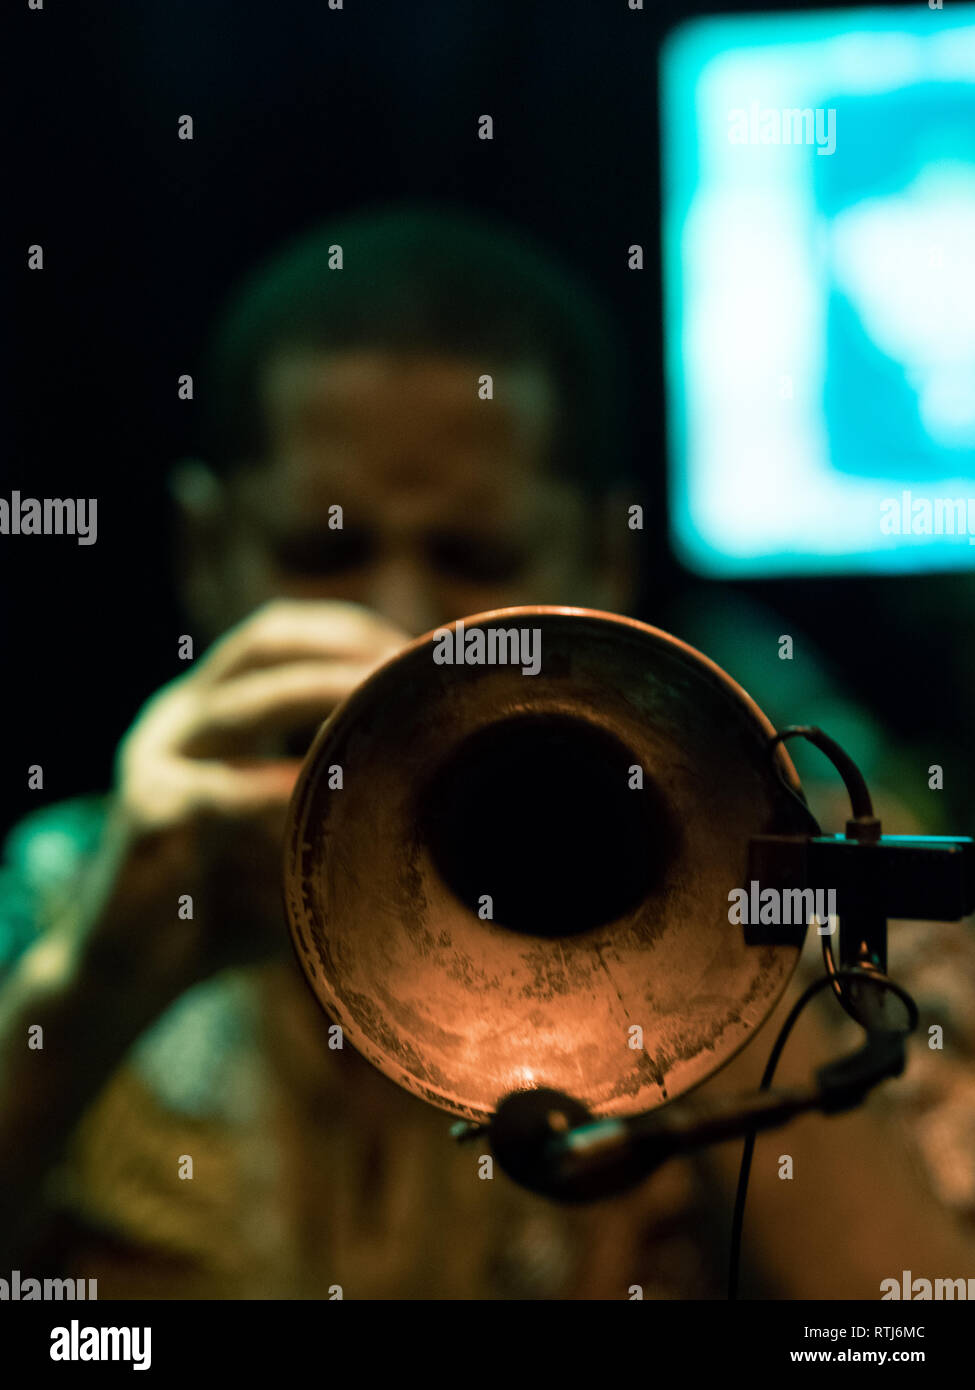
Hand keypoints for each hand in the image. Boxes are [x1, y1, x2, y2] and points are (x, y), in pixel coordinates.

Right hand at [73, 600, 410, 1006]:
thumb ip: (332, 791)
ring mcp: (155, 761)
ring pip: (247, 710)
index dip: (345, 630)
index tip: (412, 651)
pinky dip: (289, 792)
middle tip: (411, 674)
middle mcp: (175, 720)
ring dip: (326, 702)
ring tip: (389, 714)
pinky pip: (229, 795)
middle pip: (262, 647)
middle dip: (346, 653)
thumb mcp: (282, 830)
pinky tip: (340, 798)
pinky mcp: (149, 817)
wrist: (126, 975)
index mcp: (203, 709)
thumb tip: (441, 767)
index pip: (274, 634)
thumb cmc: (224, 902)